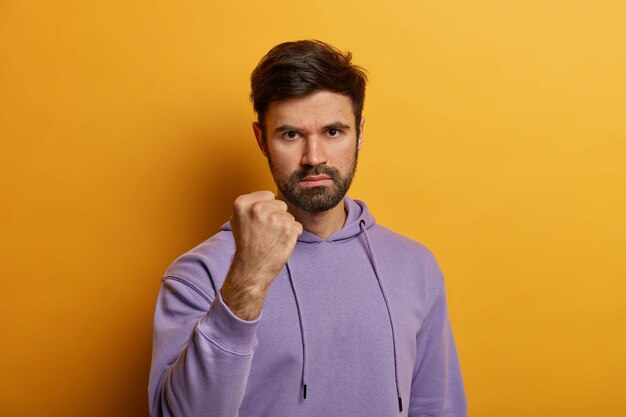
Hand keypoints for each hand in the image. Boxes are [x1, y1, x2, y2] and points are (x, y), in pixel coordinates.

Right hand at [220, 191, 302, 319]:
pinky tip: (280, 244)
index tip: (259, 222)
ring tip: (271, 239)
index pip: (268, 196)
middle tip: (265, 233)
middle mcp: (258, 208)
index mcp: (243, 203)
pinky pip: (297, 227)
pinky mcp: (288, 229)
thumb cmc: (246, 246)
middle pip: (281, 205)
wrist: (251, 270)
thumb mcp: (238, 220)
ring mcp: (274, 218)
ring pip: (290, 217)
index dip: (267, 210)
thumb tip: (268, 196)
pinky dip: (292, 236)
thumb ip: (251, 205)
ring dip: (285, 227)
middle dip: (277, 217)